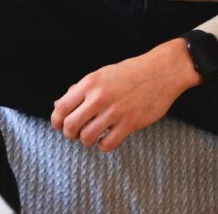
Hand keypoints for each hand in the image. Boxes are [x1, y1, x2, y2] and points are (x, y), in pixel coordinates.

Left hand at [50, 39, 200, 152]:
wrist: (160, 72)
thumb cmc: (129, 73)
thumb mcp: (100, 75)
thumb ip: (80, 90)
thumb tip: (58, 105)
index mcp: (90, 83)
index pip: (61, 108)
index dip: (56, 121)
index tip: (59, 125)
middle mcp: (99, 97)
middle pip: (71, 125)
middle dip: (69, 134)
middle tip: (75, 133)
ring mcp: (115, 111)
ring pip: (87, 137)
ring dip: (87, 140)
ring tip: (92, 135)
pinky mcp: (130, 123)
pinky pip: (108, 144)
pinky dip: (103, 145)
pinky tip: (107, 139)